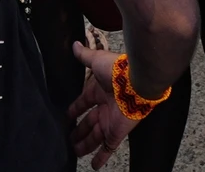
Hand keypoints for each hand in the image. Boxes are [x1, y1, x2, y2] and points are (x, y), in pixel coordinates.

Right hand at [67, 44, 137, 168]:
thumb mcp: (97, 61)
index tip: (66, 117)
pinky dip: (101, 157)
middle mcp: (104, 107)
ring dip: (85, 145)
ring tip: (74, 152)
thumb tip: (74, 44)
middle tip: (68, 140)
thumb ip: (85, 56)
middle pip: (88, 123)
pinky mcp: (116, 132)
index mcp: (98, 90)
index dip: (74, 110)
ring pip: (95, 137)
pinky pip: (108, 148)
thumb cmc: (117, 70)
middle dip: (78, 132)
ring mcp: (110, 121)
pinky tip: (94, 166)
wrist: (137, 83)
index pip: (83, 103)